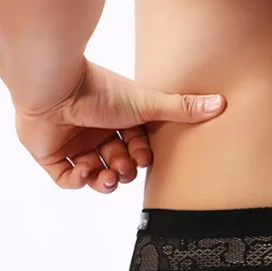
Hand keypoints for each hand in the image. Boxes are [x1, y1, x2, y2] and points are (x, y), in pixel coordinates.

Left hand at [13, 58, 225, 192]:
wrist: (53, 89)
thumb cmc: (99, 91)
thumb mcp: (147, 104)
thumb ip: (183, 108)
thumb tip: (222, 103)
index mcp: (117, 117)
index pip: (135, 146)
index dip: (141, 157)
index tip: (143, 158)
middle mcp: (94, 130)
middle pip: (118, 162)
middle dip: (124, 171)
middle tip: (125, 168)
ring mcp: (71, 143)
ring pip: (95, 174)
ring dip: (104, 180)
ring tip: (107, 176)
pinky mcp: (49, 155)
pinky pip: (66, 179)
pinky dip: (78, 181)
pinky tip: (85, 172)